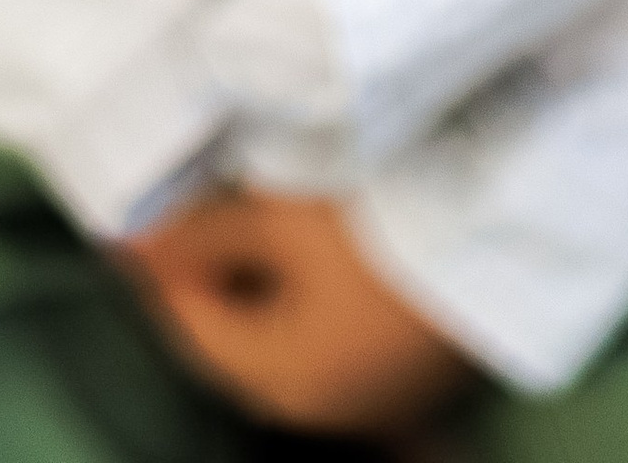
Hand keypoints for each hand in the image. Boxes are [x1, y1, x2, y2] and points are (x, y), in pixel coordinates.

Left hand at [119, 186, 467, 434]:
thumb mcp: (276, 218)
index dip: (161, 271)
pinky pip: (339, 348)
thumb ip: (196, 236)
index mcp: (283, 382)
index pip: (191, 329)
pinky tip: (317, 254)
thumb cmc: (378, 222)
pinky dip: (313, 307)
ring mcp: (378, 401)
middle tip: (196, 215)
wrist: (501, 228)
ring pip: (292, 347)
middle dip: (212, 285)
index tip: (142, 219)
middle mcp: (327, 411)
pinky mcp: (416, 376)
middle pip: (241, 347)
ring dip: (266, 295)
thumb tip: (126, 244)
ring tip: (256, 222)